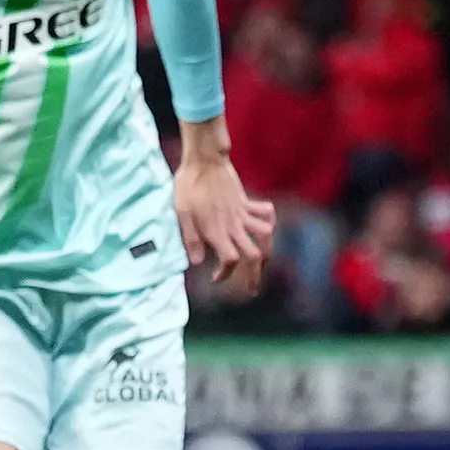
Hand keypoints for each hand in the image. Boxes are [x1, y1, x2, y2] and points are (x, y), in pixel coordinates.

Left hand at [176, 135, 275, 286]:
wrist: (205, 160)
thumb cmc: (189, 186)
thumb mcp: (182, 213)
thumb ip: (191, 239)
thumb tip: (196, 263)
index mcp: (217, 231)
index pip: (231, 260)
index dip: (226, 273)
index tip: (216, 278)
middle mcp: (234, 225)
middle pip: (253, 255)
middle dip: (254, 275)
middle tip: (251, 288)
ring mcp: (243, 213)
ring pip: (265, 236)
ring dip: (266, 249)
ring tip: (262, 260)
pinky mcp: (246, 202)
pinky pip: (265, 213)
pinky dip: (268, 220)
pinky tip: (263, 226)